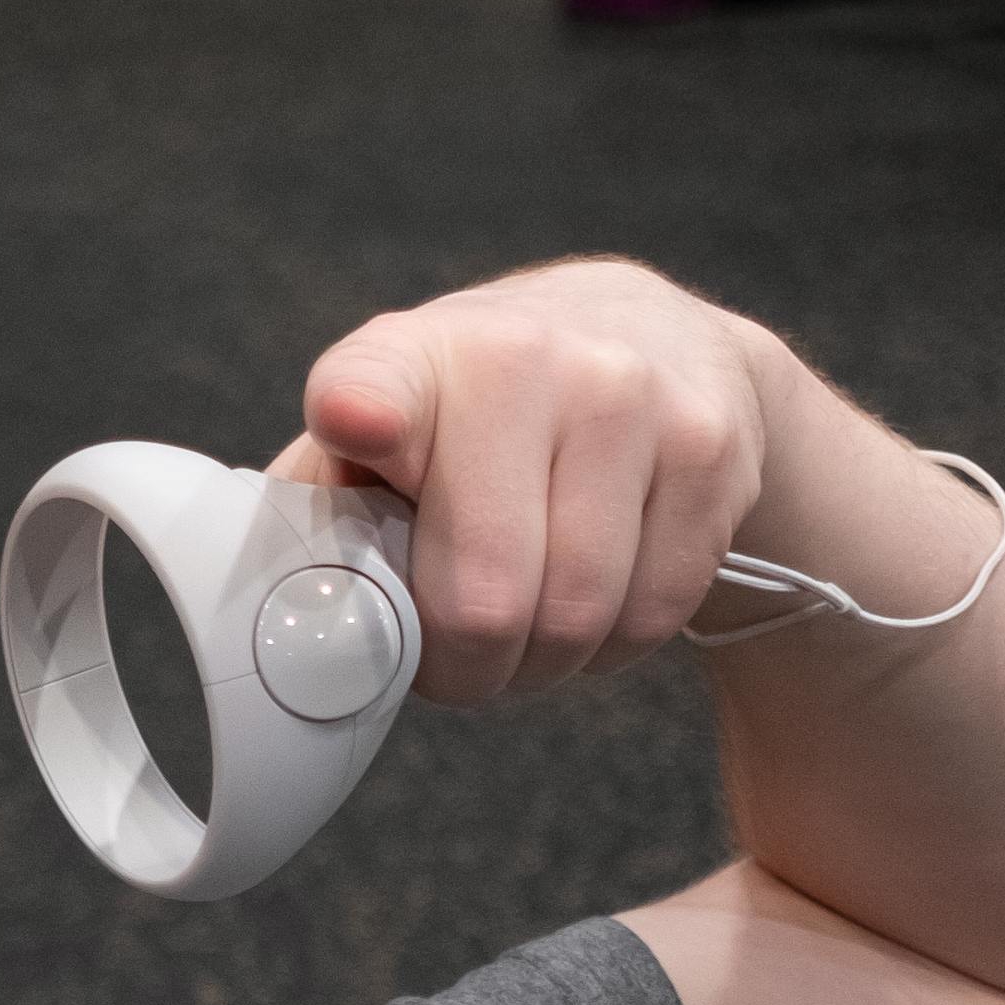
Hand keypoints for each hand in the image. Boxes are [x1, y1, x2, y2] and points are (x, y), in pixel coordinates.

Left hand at [276, 257, 778, 706]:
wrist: (652, 340)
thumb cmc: (482, 415)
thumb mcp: (386, 429)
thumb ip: (327, 510)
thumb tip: (294, 620)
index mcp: (414, 359)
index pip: (382, 384)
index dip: (366, 414)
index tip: (357, 424)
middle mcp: (526, 357)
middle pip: (485, 598)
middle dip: (464, 665)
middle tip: (457, 656)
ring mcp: (632, 398)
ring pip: (576, 620)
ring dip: (541, 663)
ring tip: (525, 624)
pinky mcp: (711, 450)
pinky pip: (651, 617)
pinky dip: (612, 644)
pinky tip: (595, 596)